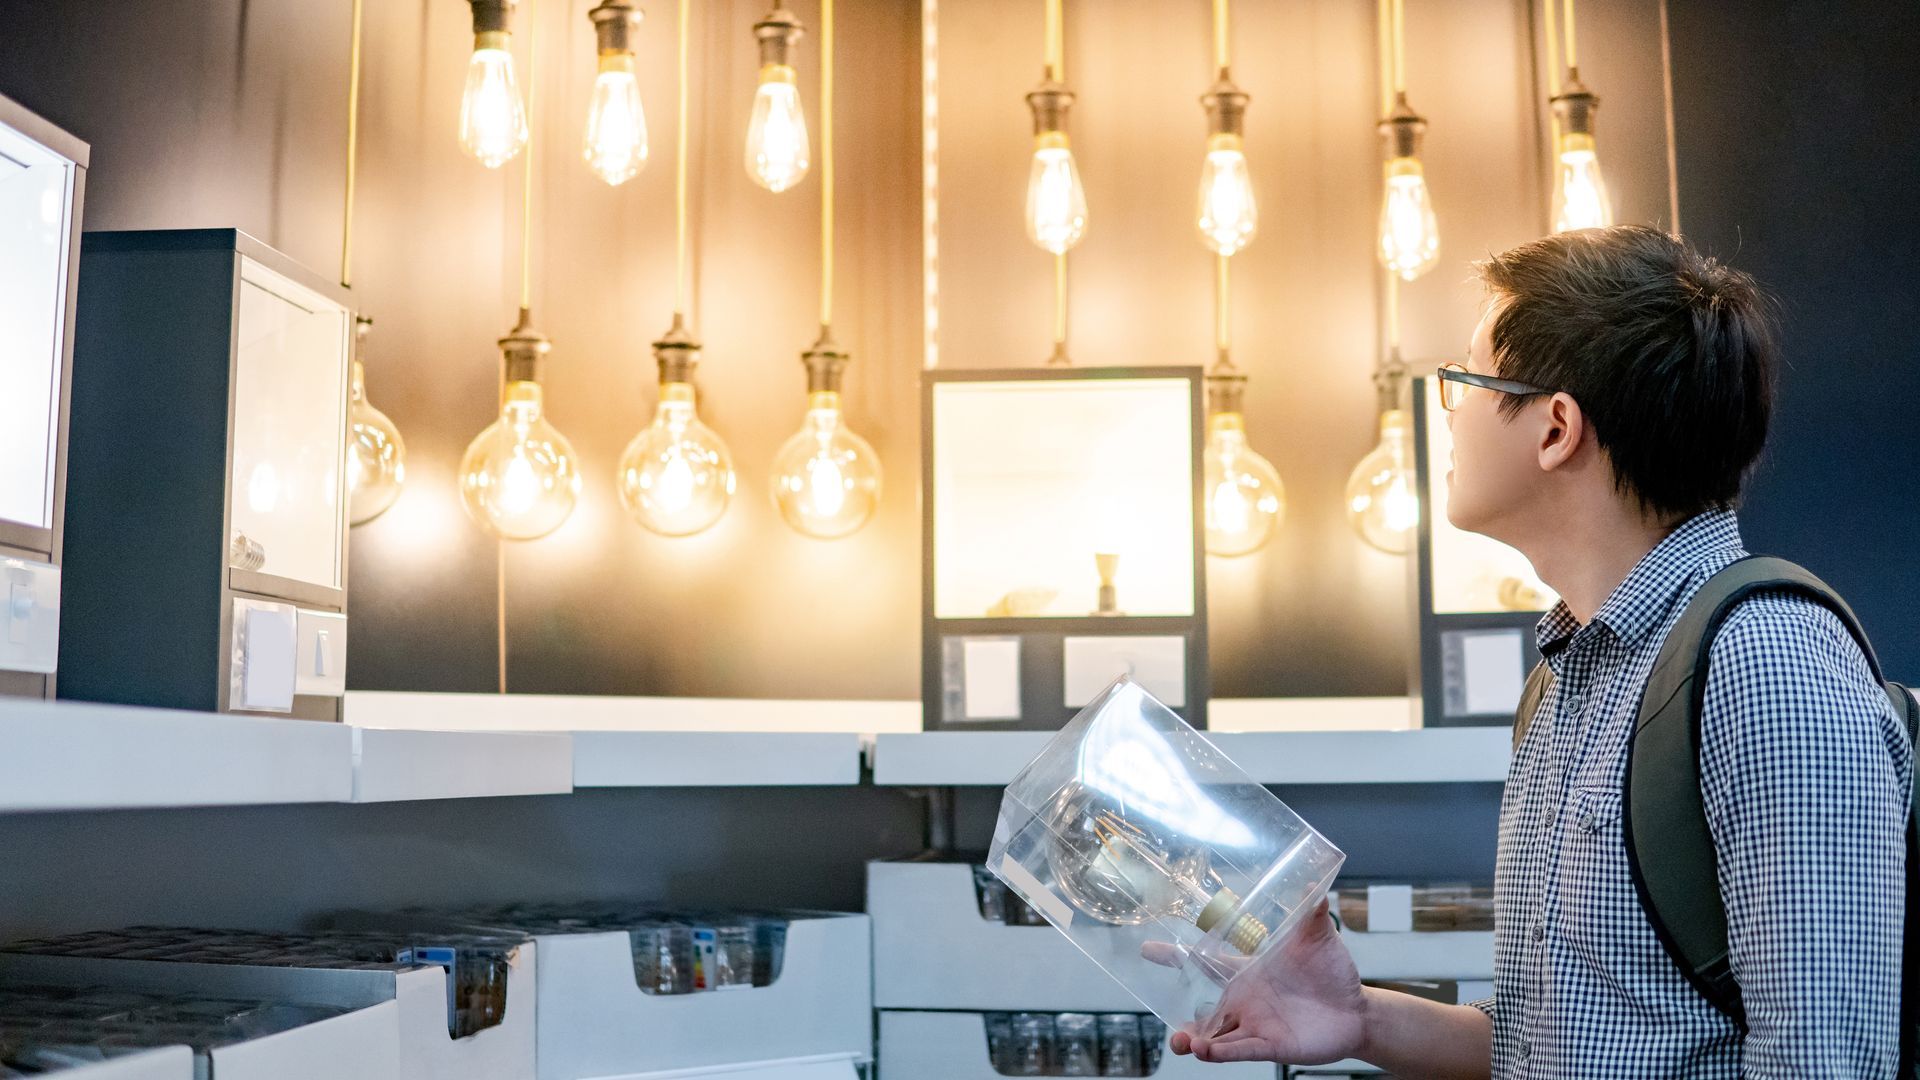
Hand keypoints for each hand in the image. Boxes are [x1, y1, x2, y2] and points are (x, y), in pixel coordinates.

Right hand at [1165, 899, 1369, 1065]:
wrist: (1357, 1010)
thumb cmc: (1333, 973)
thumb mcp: (1319, 938)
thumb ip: (1312, 913)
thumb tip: (1315, 883)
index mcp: (1248, 972)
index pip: (1206, 962)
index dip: (1175, 956)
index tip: (1147, 949)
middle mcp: (1245, 1001)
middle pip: (1203, 1012)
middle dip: (1182, 1021)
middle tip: (1166, 1024)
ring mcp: (1255, 1024)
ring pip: (1216, 1037)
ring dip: (1196, 1041)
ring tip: (1183, 1043)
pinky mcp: (1270, 1045)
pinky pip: (1241, 1050)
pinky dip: (1223, 1052)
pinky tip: (1207, 1052)